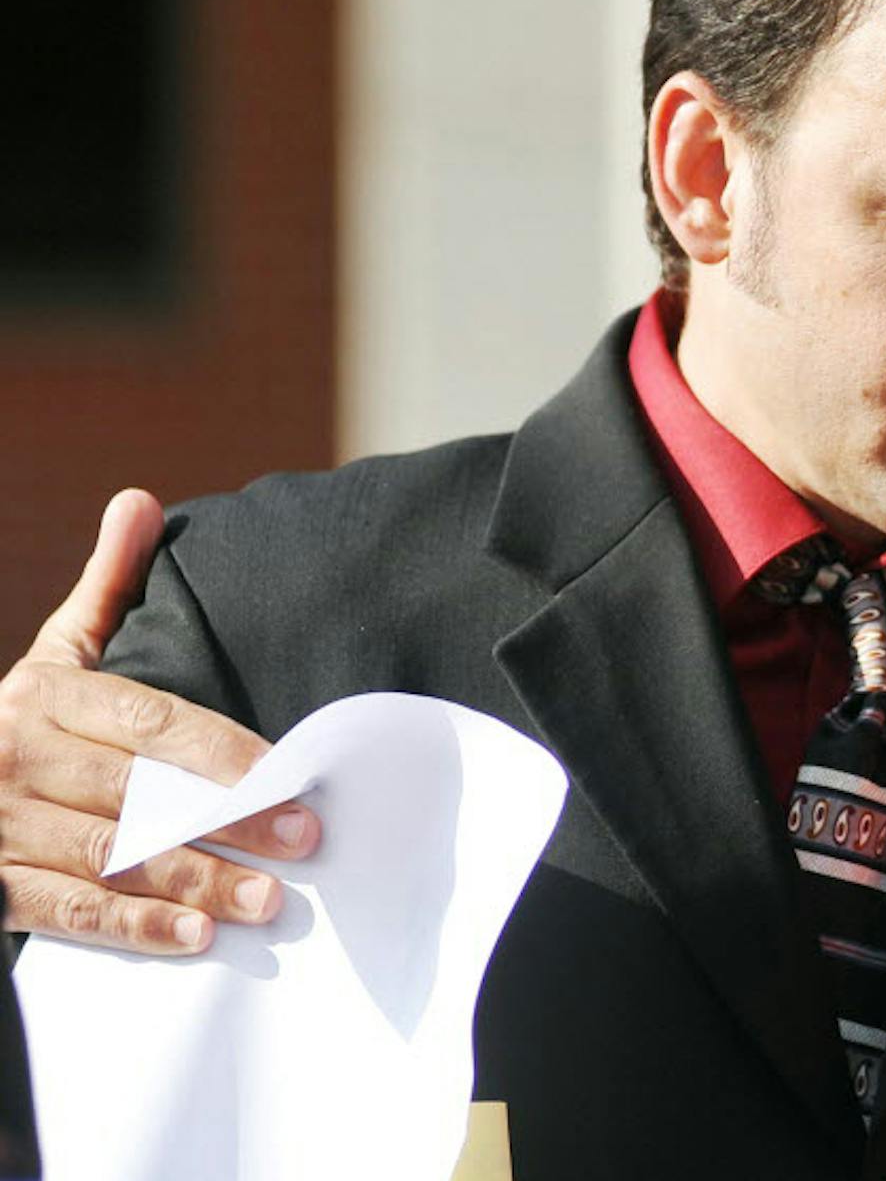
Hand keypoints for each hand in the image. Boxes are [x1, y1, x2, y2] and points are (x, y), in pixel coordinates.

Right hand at [0, 490, 318, 953]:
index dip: (225, 755)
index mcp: (42, 694)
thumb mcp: (50, 656)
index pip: (152, 724)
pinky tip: (192, 938)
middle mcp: (12, 754)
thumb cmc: (18, 724)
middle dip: (226, 820)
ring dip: (191, 880)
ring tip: (266, 900)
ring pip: (107, 856)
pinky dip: (130, 926)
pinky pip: (64, 910)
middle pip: (139, 793)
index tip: (295, 782)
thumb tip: (140, 501)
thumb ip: (104, 589)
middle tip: (304, 844)